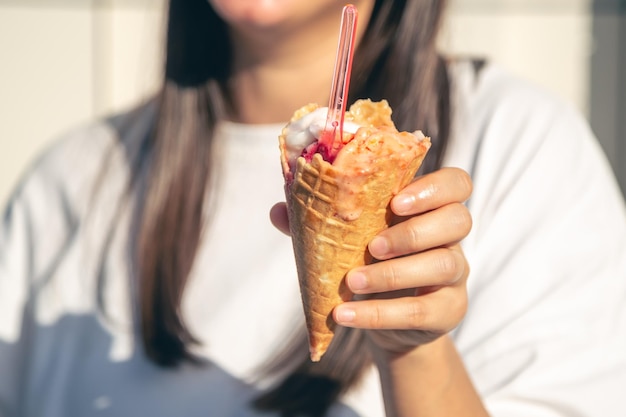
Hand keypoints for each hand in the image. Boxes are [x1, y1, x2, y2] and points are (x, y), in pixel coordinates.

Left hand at [270, 167, 472, 356]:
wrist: (385, 317)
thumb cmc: (369, 262)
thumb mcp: (349, 238)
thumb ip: (321, 222)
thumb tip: (278, 211)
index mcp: (429, 207)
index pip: (456, 183)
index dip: (433, 188)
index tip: (395, 202)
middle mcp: (450, 237)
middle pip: (458, 220)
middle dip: (413, 231)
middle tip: (373, 246)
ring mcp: (455, 274)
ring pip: (444, 264)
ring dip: (394, 273)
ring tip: (352, 280)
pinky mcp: (448, 310)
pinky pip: (422, 311)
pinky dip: (379, 314)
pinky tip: (346, 314)